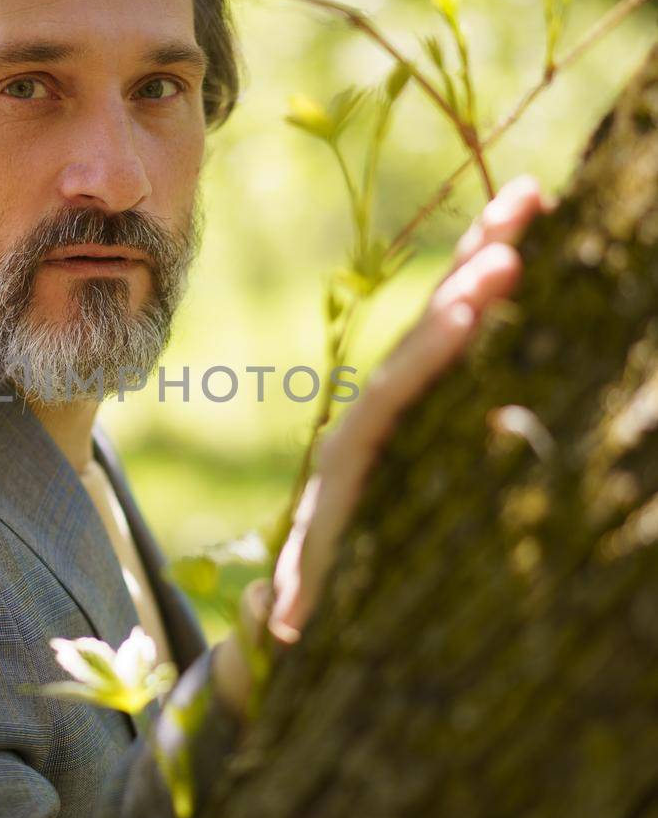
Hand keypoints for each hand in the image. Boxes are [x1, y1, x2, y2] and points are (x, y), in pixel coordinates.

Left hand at [265, 172, 552, 647]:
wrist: (327, 531)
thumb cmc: (327, 560)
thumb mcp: (313, 575)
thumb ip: (302, 589)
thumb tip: (283, 623)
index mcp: (360, 444)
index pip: (396, 390)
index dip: (432, 353)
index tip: (471, 311)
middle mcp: (385, 397)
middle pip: (424, 334)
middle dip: (466, 288)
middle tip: (511, 241)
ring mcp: (413, 378)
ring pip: (448, 304)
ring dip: (485, 248)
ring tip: (528, 194)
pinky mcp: (440, 371)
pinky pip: (467, 308)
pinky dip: (494, 260)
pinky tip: (535, 210)